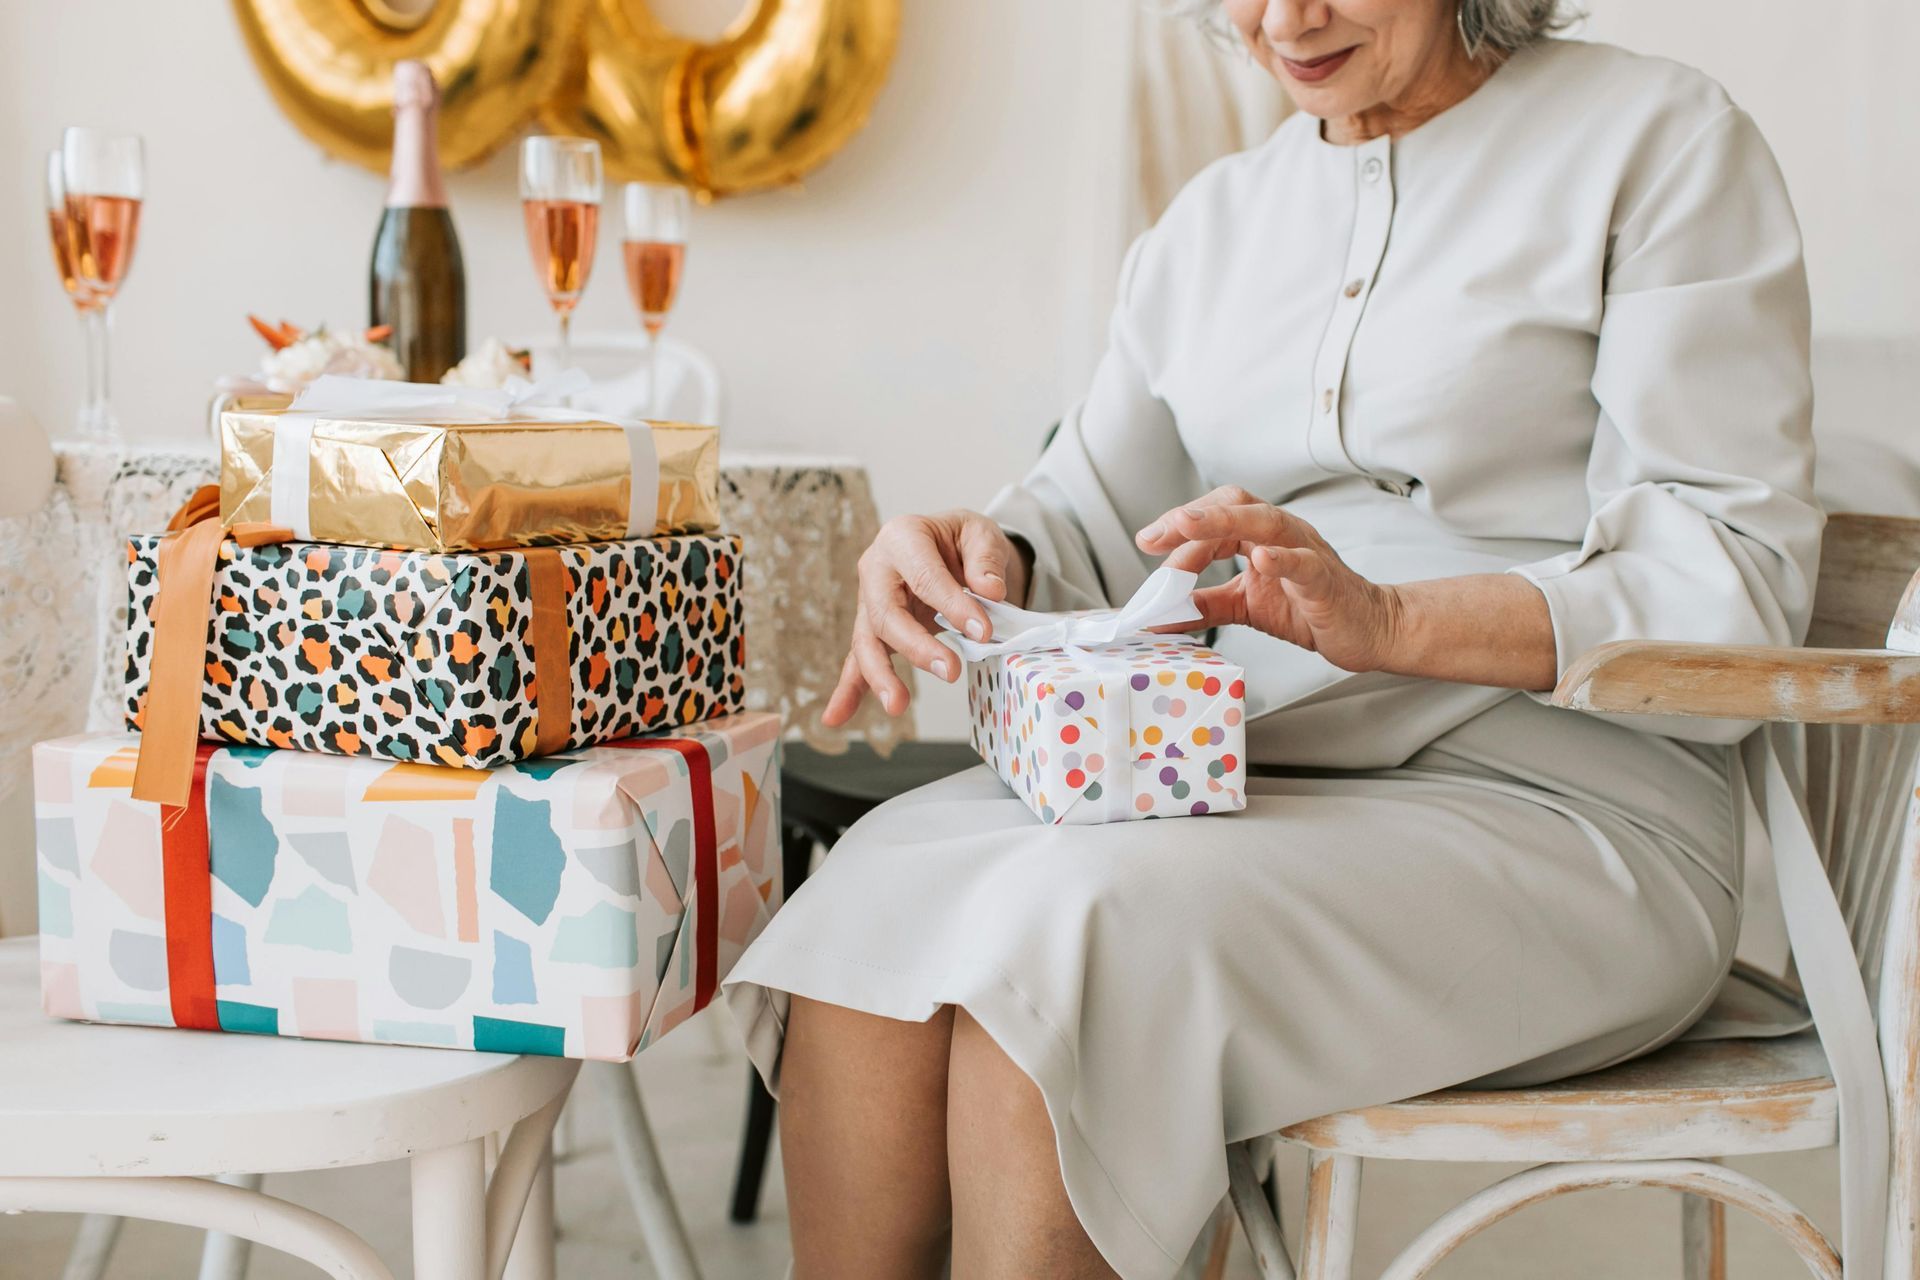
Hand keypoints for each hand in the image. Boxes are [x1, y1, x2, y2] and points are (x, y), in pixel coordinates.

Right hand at [822, 511, 1028, 725]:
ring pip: (867, 641)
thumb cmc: (961, 540)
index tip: (983, 631)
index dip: (953, 605)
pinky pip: (858, 661)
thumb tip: (991, 590)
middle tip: (951, 671)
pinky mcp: (873, 629)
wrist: (950, 547)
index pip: (924, 576)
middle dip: (917, 646)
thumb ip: (985, 559)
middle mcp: (876, 568)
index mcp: (902, 537)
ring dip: (879, 676)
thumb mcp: (981, 534)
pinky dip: (848, 691)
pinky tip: (836, 718)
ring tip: (897, 705)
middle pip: (886, 613)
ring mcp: (870, 601)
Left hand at [1134, 485, 1403, 673]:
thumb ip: (1203, 605)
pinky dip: (1281, 559)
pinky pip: (1304, 562)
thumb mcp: (1244, 605)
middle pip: (1234, 504)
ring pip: (1265, 522)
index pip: (1214, 518)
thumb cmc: (1309, 609)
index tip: (1147, 543)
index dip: (1179, 529)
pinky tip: (1259, 560)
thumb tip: (1158, 615)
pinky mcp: (1325, 579)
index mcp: (1260, 534)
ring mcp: (1306, 550)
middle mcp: (1282, 532)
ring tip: (1186, 525)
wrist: (1367, 627)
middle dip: (1192, 516)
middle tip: (1154, 535)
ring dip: (1223, 521)